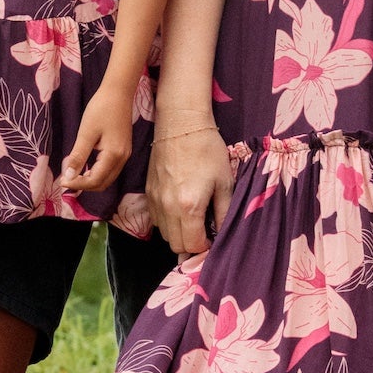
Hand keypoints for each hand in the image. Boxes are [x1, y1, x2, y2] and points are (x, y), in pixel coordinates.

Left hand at [58, 85, 133, 194]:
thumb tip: (68, 176)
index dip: (77, 184)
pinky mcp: (123, 150)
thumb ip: (78, 156)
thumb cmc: (101, 109)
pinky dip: (97, 173)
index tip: (60, 182)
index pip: (95, 180)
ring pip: (107, 178)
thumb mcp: (86, 132)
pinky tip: (85, 167)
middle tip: (65, 180)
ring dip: (91, 181)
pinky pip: (110, 170)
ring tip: (73, 176)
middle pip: (103, 183)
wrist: (118, 93)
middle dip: (84, 185)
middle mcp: (122, 159)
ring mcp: (124, 155)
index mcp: (113, 155)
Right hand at [147, 123, 232, 255]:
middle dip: (191, 243)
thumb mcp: (224, 182)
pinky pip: (156, 219)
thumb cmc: (207, 150)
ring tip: (193, 219)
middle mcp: (168, 208)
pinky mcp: (148, 192)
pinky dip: (168, 221)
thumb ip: (224, 213)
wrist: (181, 124)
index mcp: (189, 207)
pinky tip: (180, 207)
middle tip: (204, 231)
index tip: (213, 238)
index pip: (192, 246)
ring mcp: (155, 200)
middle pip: (176, 245)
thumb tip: (223, 234)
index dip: (205, 247)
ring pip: (164, 234)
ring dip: (179, 233)